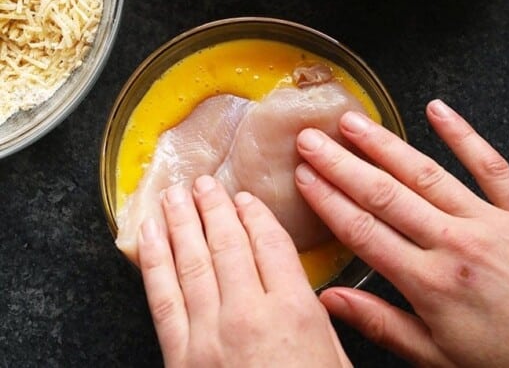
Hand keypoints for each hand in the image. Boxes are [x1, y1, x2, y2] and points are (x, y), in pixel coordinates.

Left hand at [137, 175, 350, 367]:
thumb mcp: (333, 360)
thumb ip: (319, 316)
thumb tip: (305, 282)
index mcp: (294, 312)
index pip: (269, 243)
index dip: (254, 215)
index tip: (244, 198)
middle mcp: (249, 313)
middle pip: (227, 243)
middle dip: (213, 207)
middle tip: (204, 183)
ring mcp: (208, 334)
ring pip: (192, 260)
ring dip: (181, 221)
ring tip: (174, 194)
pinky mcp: (179, 356)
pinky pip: (162, 296)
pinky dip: (154, 260)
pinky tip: (149, 235)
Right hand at [295, 99, 508, 367]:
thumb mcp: (438, 357)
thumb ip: (381, 323)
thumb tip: (330, 300)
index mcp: (430, 283)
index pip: (363, 231)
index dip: (328, 201)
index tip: (304, 177)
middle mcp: (454, 244)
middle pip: (384, 195)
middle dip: (341, 164)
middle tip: (312, 140)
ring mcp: (489, 221)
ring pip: (425, 174)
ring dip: (383, 145)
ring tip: (353, 123)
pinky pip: (489, 165)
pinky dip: (463, 135)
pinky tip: (437, 110)